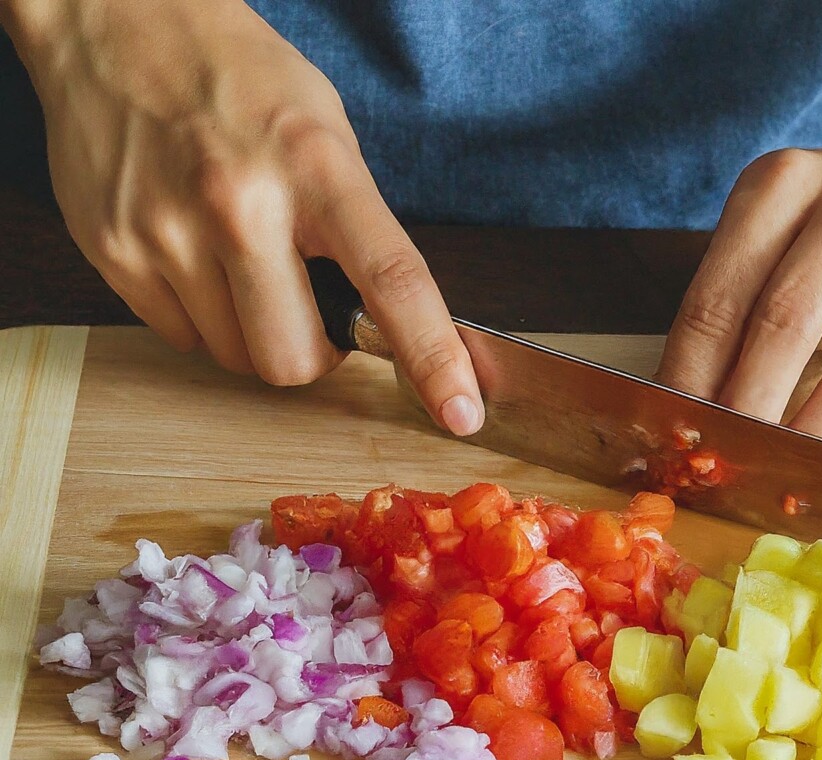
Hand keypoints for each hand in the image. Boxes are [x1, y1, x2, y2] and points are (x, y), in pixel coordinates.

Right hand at [6, 0, 483, 433]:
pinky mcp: (115, 252)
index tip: (460, 412)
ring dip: (252, 333)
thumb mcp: (327, 133)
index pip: (392, 281)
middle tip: (307, 311)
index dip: (432, 357)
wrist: (116, 21)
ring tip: (239, 263)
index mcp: (315, 167)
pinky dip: (202, 318)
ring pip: (237, 359)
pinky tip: (195, 257)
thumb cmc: (240, 80)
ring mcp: (168, 231)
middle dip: (311, 355)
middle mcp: (239, 202)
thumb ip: (359, 229)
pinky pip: (183, 339)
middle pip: (294, 361)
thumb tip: (393, 326)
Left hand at [656, 143, 821, 459]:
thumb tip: (687, 412)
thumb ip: (728, 305)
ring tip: (778, 476)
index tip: (672, 433)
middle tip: (718, 465)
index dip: (686, 380)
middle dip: (744, 411)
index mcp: (783, 183)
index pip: (716, 301)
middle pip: (786, 326)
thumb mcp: (766, 229)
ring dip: (814, 435)